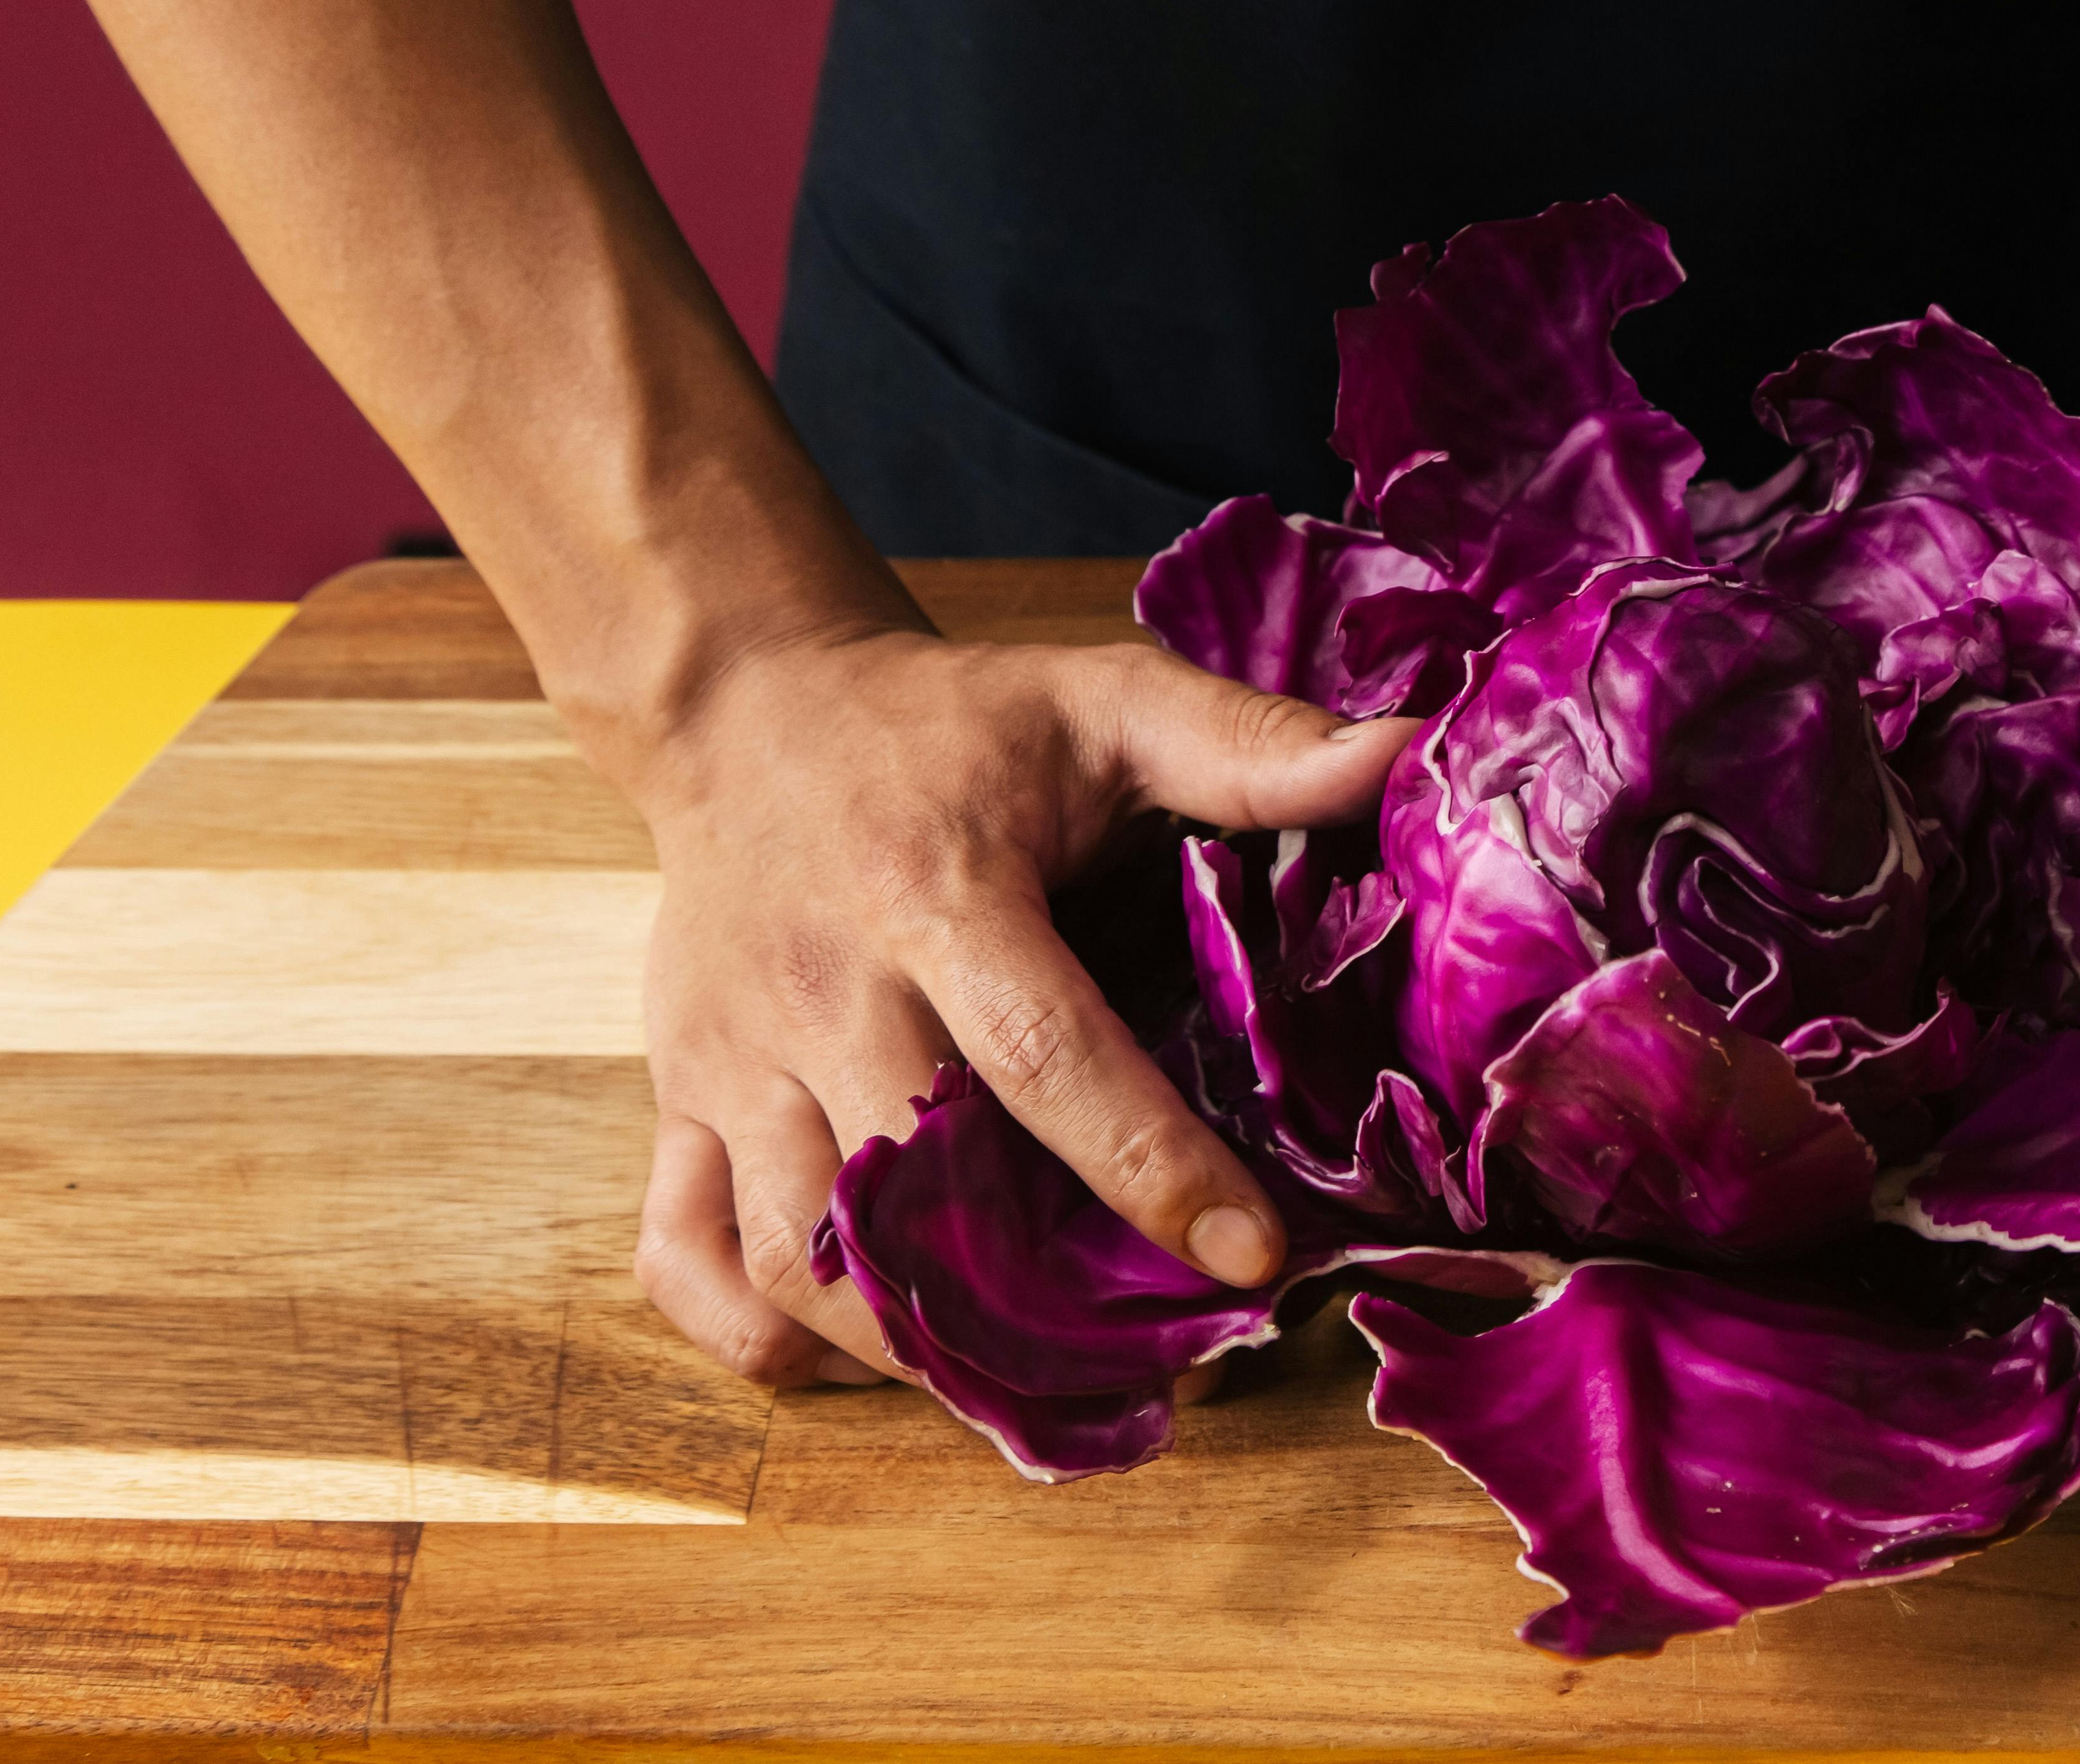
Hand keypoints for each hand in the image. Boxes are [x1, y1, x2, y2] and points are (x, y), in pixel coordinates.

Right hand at [620, 630, 1412, 1386]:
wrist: (747, 707)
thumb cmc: (953, 722)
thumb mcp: (1104, 699)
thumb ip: (1249, 743)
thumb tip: (1406, 756)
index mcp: (937, 896)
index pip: (1043, 1058)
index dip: (1151, 1169)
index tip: (1256, 1257)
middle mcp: (820, 991)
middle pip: (910, 1191)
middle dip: (1032, 1301)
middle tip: (1161, 1359)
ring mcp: (729, 1059)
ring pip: (792, 1258)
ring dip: (909, 1346)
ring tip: (1034, 1379)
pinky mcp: (673, 1100)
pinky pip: (684, 1262)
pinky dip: (769, 1339)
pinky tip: (877, 1350)